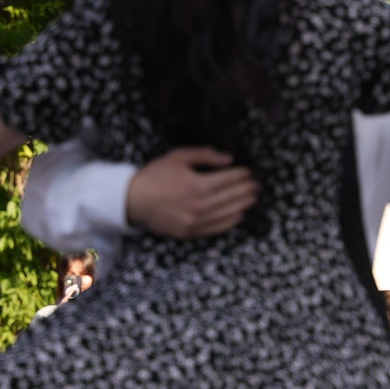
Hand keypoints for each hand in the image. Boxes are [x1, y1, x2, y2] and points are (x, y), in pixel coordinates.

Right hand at [126, 146, 259, 238]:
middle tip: (256, 186)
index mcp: (197, 184)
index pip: (228, 179)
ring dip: (243, 206)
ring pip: (227, 214)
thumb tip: (229, 159)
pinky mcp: (190, 232)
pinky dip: (230, 222)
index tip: (249, 172)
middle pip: (231, 197)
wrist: (133, 200)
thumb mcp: (178, 157)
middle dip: (246, 190)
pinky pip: (216, 228)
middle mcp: (199, 205)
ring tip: (252, 199)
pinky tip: (238, 216)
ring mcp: (195, 221)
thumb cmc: (155, 175)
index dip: (241, 175)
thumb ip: (205, 155)